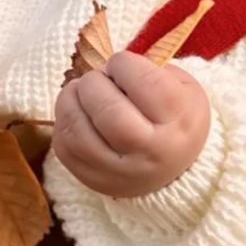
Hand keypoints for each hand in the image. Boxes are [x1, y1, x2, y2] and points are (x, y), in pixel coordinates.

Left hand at [50, 50, 210, 197]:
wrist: (175, 170)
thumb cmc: (176, 117)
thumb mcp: (182, 87)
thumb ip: (151, 69)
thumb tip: (107, 67)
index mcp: (178, 121)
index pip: (146, 83)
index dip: (124, 64)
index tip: (120, 64)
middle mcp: (151, 152)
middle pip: (108, 112)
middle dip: (93, 83)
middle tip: (96, 79)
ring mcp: (121, 172)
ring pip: (78, 134)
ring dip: (68, 102)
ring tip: (77, 92)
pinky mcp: (95, 181)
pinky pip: (65, 150)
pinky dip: (63, 125)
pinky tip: (76, 115)